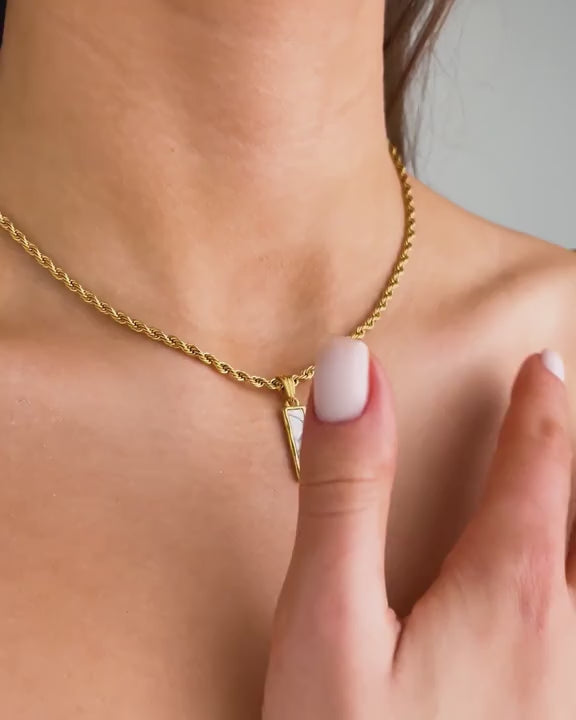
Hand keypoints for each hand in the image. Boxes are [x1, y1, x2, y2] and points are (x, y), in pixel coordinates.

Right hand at [263, 339, 575, 719]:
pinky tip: (551, 593)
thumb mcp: (327, 618)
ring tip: (565, 490)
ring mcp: (568, 692)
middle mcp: (564, 640)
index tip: (543, 364)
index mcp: (508, 591)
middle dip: (575, 453)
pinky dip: (575, 574)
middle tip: (563, 410)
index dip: (542, 407)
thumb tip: (350, 372)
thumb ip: (344, 493)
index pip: (539, 466)